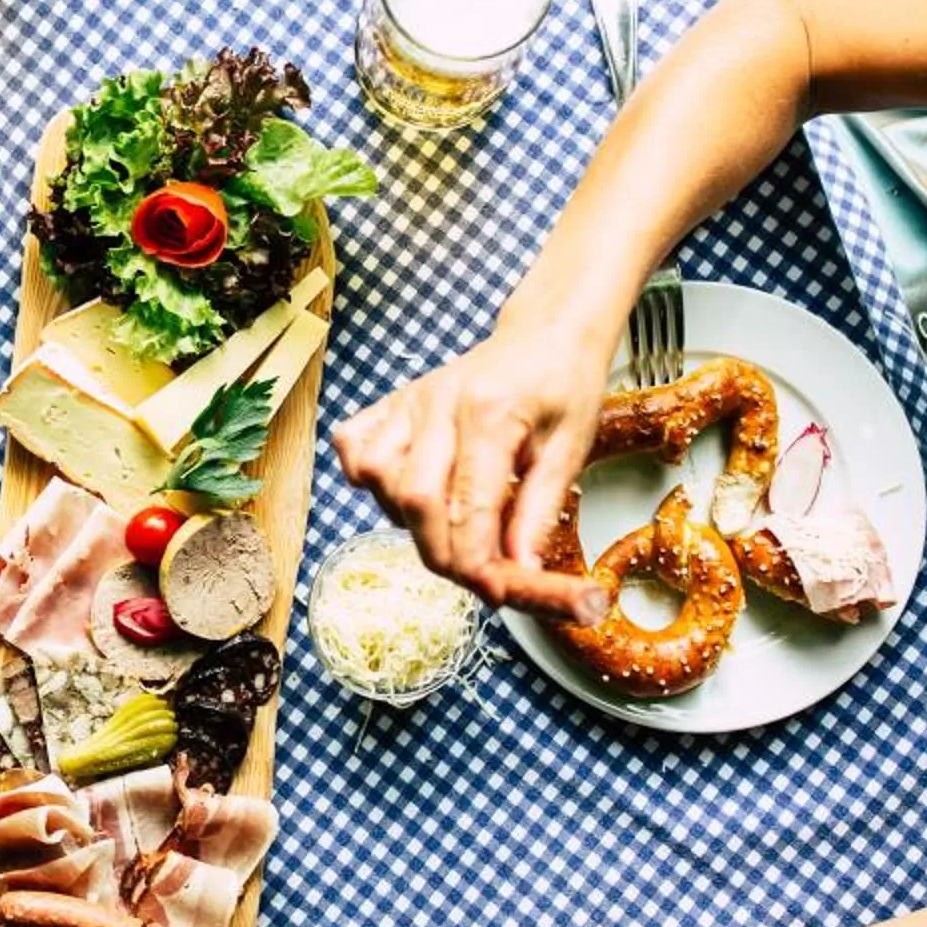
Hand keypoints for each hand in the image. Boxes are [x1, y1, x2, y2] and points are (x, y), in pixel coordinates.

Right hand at [330, 318, 612, 618]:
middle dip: (442, 553)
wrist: (546, 334)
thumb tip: (518, 571)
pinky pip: (355, 449)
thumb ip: (539, 513)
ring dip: (409, 518)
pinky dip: (369, 479)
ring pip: (377, 479)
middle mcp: (438, 404)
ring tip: (450, 520)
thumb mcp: (571, 449)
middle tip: (477, 573)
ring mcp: (408, 402)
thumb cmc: (564, 386)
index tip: (496, 592)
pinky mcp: (391, 403)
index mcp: (490, 414)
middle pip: (414, 500)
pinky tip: (407, 487)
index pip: (467, 508)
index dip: (477, 563)